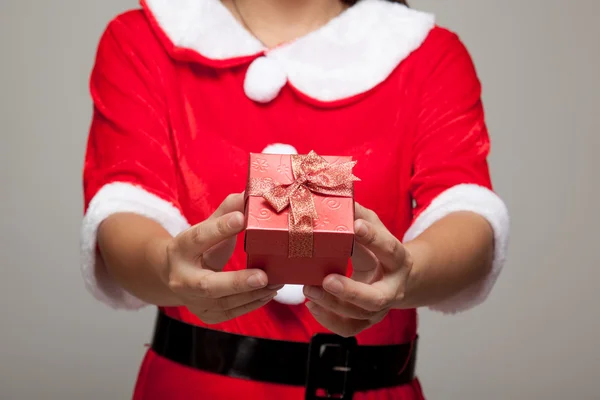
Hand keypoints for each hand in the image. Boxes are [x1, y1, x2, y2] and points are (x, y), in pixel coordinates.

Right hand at [164, 193, 280, 323]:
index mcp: (180, 249)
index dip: (219, 228)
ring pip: (224, 302)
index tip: (242, 218)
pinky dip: (252, 303)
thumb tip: (250, 191)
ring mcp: (192, 301)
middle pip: (208, 284)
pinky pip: (231, 313)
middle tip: (263, 275)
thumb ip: (226, 211)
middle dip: (237, 282)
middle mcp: (181, 278)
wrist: (174, 274)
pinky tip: (268, 292)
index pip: (198, 238)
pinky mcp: (205, 315)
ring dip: (253, 293)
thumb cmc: (198, 247)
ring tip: (276, 281)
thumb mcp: (206, 226)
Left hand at [303, 203, 412, 336]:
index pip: (389, 249)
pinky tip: (312, 306)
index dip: (373, 238)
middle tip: (327, 279)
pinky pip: (350, 328)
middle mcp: (393, 288)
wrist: (398, 277)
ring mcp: (381, 308)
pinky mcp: (367, 320)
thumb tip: (340, 192)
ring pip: (359, 315)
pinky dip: (330, 321)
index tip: (355, 225)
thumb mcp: (375, 227)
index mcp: (398, 260)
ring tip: (308, 290)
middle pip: (376, 298)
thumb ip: (360, 214)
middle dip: (351, 291)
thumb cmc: (380, 248)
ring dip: (332, 304)